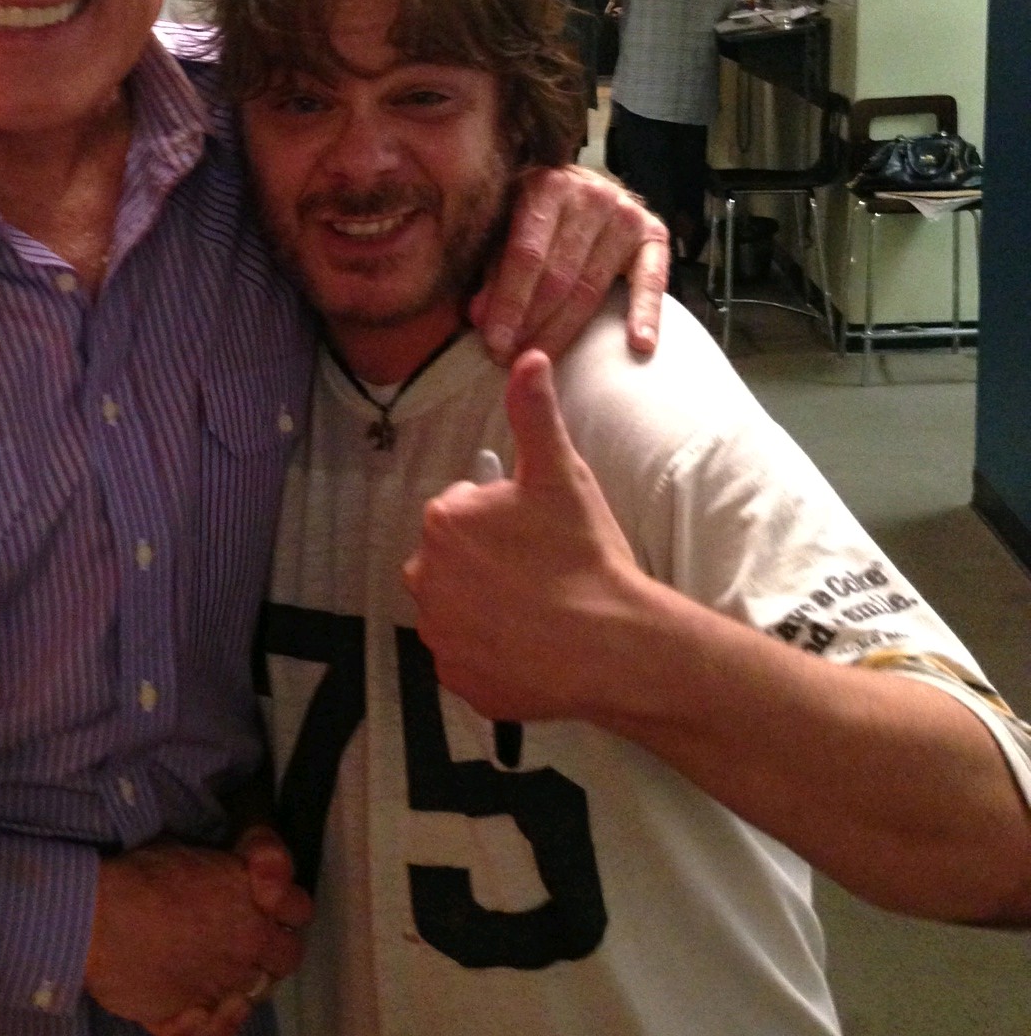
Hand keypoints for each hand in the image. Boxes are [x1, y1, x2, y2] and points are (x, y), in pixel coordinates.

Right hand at [84, 834, 310, 1035]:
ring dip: (245, 980)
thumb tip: (236, 875)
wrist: (95, 918)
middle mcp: (248, 946)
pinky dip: (220, 1019)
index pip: (298, 907)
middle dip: (273, 946)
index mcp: (253, 900)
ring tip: (215, 967)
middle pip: (287, 956)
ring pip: (257, 992)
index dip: (284, 901)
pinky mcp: (190, 1019)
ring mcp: (223, 987)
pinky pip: (224, 1029)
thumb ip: (226, 871)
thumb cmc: (141, 875)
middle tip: (245, 936)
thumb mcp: (191, 851)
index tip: (263, 894)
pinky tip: (203, 1005)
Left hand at [402, 350, 643, 722]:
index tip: (538, 535)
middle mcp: (424, 576)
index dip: (504, 521)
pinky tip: (531, 646)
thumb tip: (526, 356)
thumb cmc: (583, 554)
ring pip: (457, 610)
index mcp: (443, 519)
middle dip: (488, 563)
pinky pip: (467, 658)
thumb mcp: (560, 473)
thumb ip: (533, 413)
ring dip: (486, 608)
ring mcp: (438, 634)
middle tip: (541, 573)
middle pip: (453, 561)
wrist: (611, 644)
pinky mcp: (457, 679)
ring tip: (539, 610)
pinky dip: (491, 654)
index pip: (463, 512)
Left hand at [470, 165, 668, 362]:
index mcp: (546, 186)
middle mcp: (590, 194)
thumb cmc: (532, 215)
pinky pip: (652, 280)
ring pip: (593, 286)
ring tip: (545, 363)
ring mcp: (626, 213)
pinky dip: (647, 314)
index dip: (510, 302)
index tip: (496, 343)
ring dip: (567, 330)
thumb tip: (480, 317)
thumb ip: (492, 270)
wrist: (581, 188)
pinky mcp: (654, 233)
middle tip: (512, 361)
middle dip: (533, 323)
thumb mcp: (504, 228)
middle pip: (560, 275)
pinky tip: (640, 345)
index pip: (527, 254)